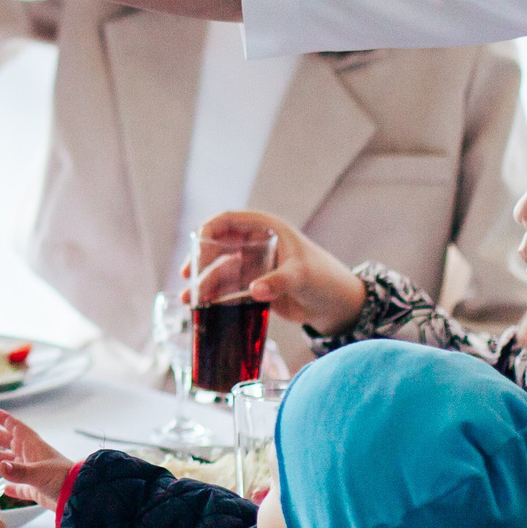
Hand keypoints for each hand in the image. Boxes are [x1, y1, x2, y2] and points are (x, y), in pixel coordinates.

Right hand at [0, 410, 72, 509]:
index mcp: (34, 448)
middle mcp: (33, 458)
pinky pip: (21, 487)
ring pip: (13, 464)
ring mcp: (34, 474)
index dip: (7, 421)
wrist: (77, 496)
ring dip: (0, 460)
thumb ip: (19, 471)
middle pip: (12, 444)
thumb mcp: (39, 473)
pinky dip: (12, 487)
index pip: (18, 429)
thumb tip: (1, 466)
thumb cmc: (62, 478)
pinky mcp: (37, 490)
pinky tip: (4, 488)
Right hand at [186, 209, 366, 335]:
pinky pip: (229, 288)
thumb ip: (277, 282)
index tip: (196, 242)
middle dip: (200, 261)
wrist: (337, 305)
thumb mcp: (301, 277)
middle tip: (189, 277)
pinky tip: (202, 308)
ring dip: (204, 283)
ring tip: (189, 300)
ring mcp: (254, 265)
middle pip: (218, 246)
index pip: (230, 220)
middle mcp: (256, 243)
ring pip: (220, 270)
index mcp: (267, 228)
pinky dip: (215, 296)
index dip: (209, 228)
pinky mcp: (254, 285)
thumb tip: (254, 291)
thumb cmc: (324, 279)